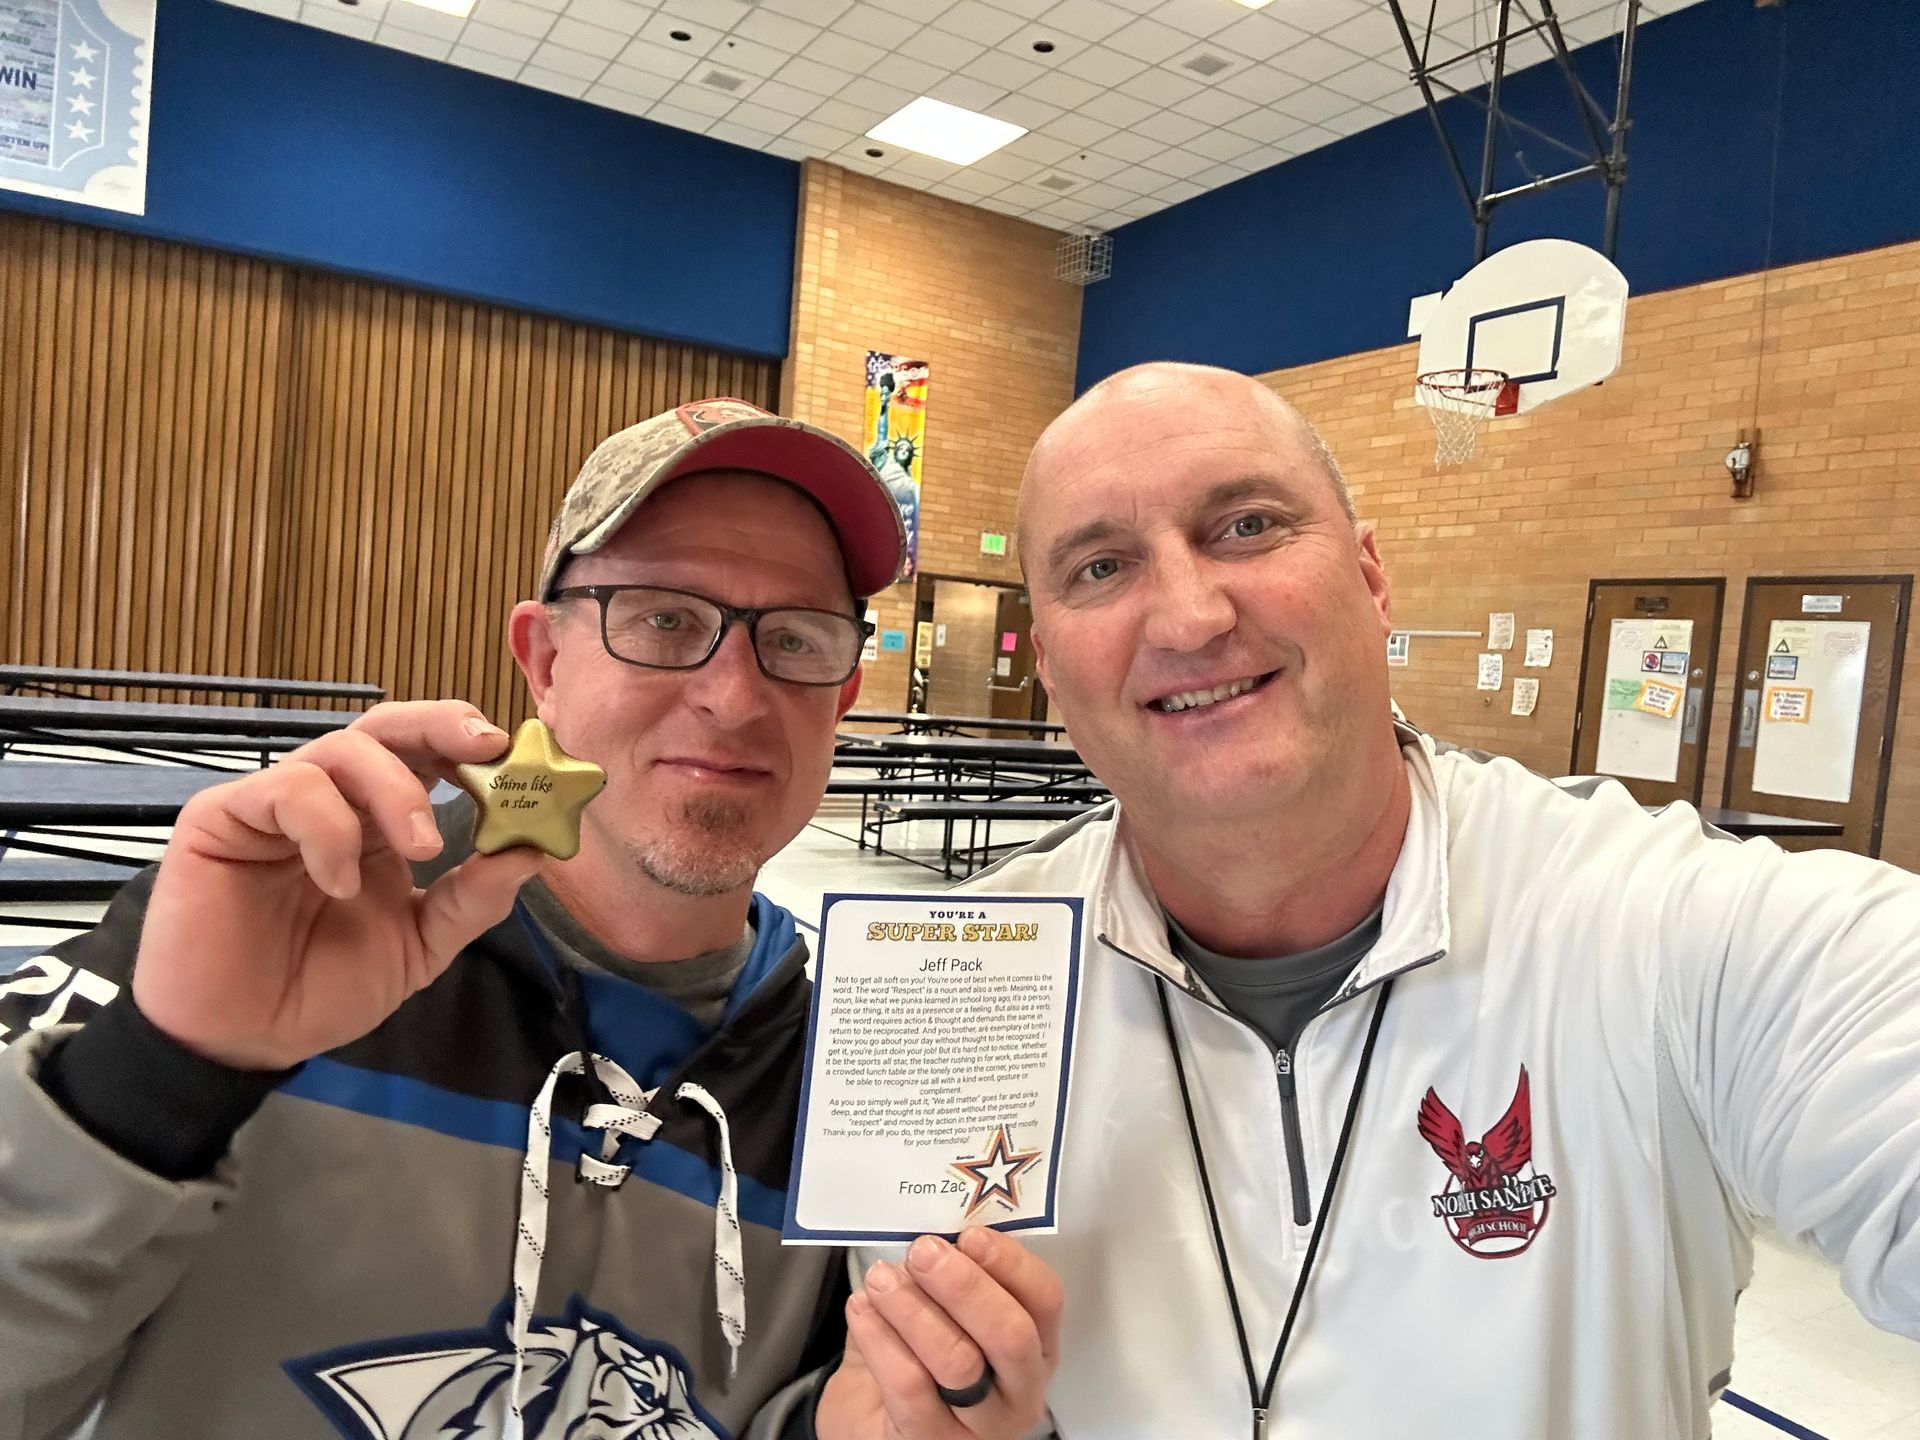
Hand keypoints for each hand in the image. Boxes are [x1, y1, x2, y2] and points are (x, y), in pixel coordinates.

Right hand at [131, 700, 542, 1070]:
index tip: (519, 757)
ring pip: (344, 749)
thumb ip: (472, 900)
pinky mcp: (223, 817)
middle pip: (386, 728)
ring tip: (421, 848)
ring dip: (397, 790)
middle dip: (442, 726)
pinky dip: (329, 828)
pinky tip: (340, 881)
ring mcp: (275, 804)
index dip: (470, 747)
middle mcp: (331, 801)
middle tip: (486, 747)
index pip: (425, 755)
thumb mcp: (419, 946)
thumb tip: (534, 851)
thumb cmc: (322, 987)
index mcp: (378, 823)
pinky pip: (287, 789)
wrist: (243, 1039)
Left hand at [815, 1229, 1061, 1439]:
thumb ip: (947, 1276)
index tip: (970, 1236)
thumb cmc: (915, 1361)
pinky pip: (909, 1386)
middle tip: (923, 1253)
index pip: (1044, 1300)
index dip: (1010, 1263)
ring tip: (882, 1280)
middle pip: (1010, 1334)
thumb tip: (933, 1232)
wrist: (871, 1422)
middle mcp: (1019, 1390)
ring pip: (959, 1361)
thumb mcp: (942, 1312)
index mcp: (1034, 1347)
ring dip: (914, 1309)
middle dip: (964, 1285)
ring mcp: (979, 1425)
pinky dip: (880, 1339)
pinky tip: (863, 1312)